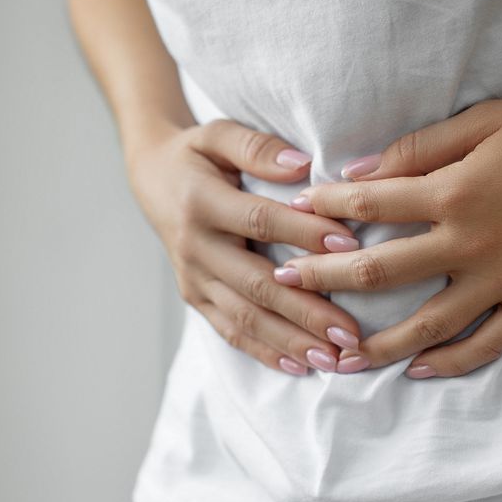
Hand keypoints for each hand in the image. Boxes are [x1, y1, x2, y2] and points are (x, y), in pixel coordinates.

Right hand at [127, 119, 364, 374]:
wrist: (151, 180)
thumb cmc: (196, 155)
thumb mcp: (218, 134)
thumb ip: (257, 147)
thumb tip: (302, 166)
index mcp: (201, 203)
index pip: (261, 221)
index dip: (304, 234)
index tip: (349, 247)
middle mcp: (194, 246)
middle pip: (256, 284)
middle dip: (306, 312)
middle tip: (350, 333)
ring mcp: (193, 278)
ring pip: (245, 317)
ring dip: (291, 342)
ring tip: (334, 360)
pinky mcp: (194, 298)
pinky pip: (229, 331)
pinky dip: (264, 352)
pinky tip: (299, 366)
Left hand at [277, 89, 501, 377]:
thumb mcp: (486, 120)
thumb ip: (419, 148)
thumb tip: (358, 170)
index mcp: (454, 192)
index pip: (370, 205)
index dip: (326, 207)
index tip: (295, 214)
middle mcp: (470, 244)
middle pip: (380, 271)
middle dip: (325, 278)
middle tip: (284, 287)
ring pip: (427, 325)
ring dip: (376, 343)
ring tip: (336, 357)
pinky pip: (487, 343)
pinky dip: (451, 362)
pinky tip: (418, 370)